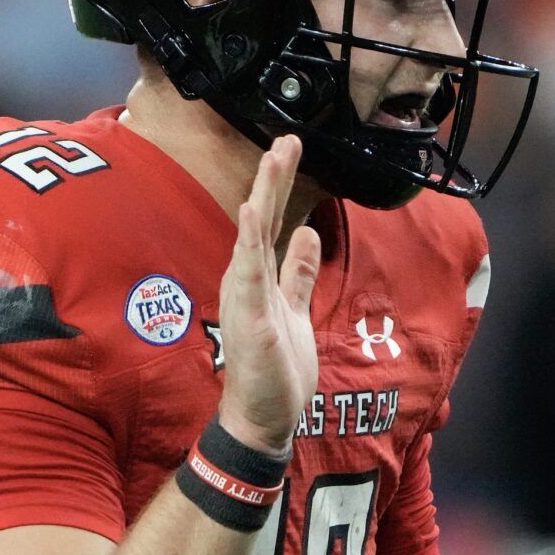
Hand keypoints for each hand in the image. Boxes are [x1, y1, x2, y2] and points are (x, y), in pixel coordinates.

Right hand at [215, 136, 320, 454]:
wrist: (262, 416)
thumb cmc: (276, 369)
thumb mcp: (295, 308)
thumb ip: (299, 272)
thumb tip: (308, 235)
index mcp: (259, 276)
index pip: (270, 221)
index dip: (279, 184)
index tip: (289, 148)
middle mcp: (247, 279)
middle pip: (260, 218)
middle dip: (273, 177)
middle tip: (286, 138)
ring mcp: (246, 295)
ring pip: (254, 234)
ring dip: (263, 194)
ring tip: (274, 157)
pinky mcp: (251, 315)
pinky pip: (249, 271)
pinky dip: (248, 240)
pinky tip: (249, 211)